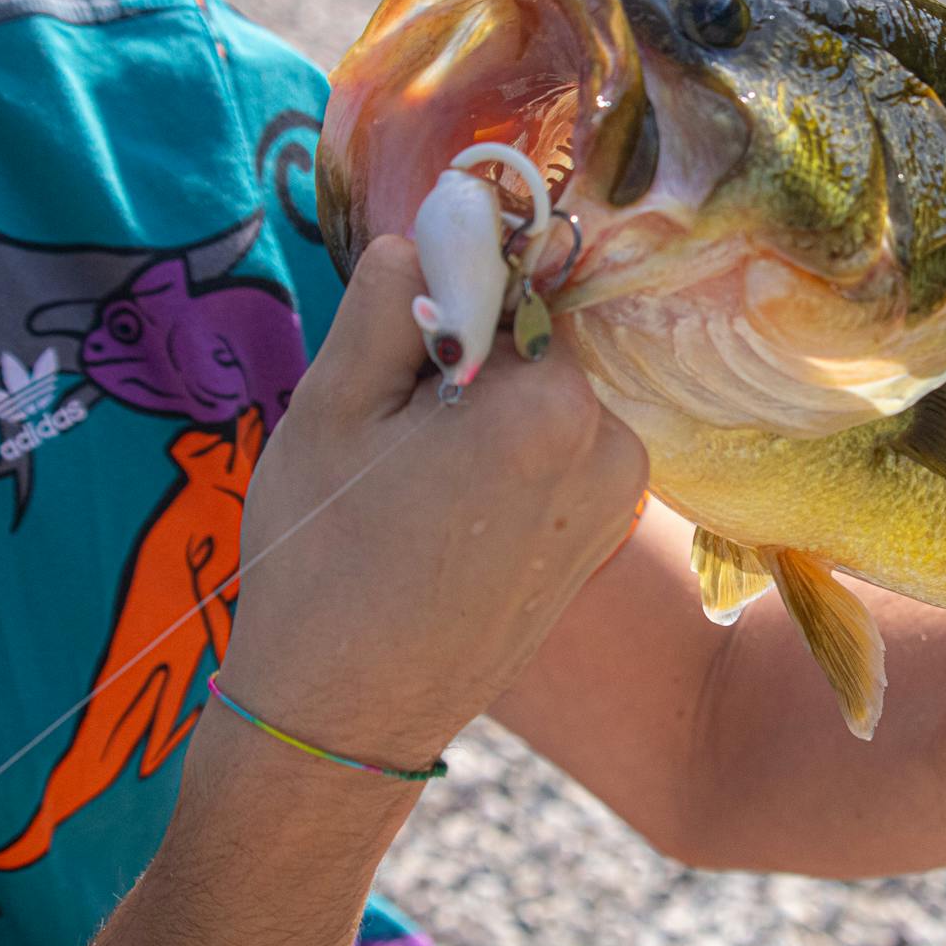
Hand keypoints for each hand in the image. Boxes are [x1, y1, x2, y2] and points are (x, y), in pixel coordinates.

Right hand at [215, 235, 647, 769]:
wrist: (347, 714)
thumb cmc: (325, 561)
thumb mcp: (333, 409)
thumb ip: (393, 303)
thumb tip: (435, 231)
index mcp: (553, 405)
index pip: (516, 289)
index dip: (452, 297)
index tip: (403, 332)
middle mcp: (612, 446)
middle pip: (537, 348)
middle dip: (470, 363)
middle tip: (396, 428)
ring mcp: (620, 499)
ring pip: (547, 403)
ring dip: (489, 415)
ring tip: (417, 483)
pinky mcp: (609, 537)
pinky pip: (561, 456)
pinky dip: (512, 461)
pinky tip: (450, 514)